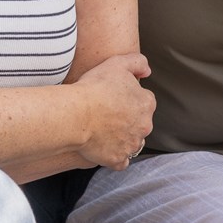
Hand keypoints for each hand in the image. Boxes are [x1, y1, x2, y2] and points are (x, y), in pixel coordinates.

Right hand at [71, 52, 153, 169]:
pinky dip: (115, 156)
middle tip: (107, 114)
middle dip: (127, 119)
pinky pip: (121, 161)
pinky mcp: (117, 159)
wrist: (75, 114)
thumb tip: (147, 71)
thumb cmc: (94, 87)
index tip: (114, 98)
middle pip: (139, 122)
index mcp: (146, 103)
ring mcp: (131, 144)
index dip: (129, 98)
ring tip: (104, 131)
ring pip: (132, 142)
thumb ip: (138, 62)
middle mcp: (144, 126)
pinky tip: (104, 148)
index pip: (144, 101)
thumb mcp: (117, 63)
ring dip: (123, 138)